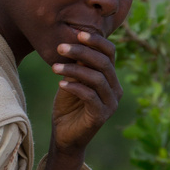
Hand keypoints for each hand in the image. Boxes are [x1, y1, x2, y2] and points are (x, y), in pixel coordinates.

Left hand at [51, 31, 122, 153]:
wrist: (64, 136)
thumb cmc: (68, 106)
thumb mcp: (72, 80)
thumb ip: (77, 65)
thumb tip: (75, 41)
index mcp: (111, 78)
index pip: (110, 53)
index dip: (96, 41)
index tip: (77, 33)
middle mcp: (115, 90)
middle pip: (104, 63)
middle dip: (81, 52)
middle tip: (61, 47)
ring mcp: (111, 104)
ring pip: (96, 78)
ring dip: (74, 70)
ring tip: (54, 67)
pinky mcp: (101, 116)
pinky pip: (90, 96)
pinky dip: (75, 87)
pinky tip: (60, 83)